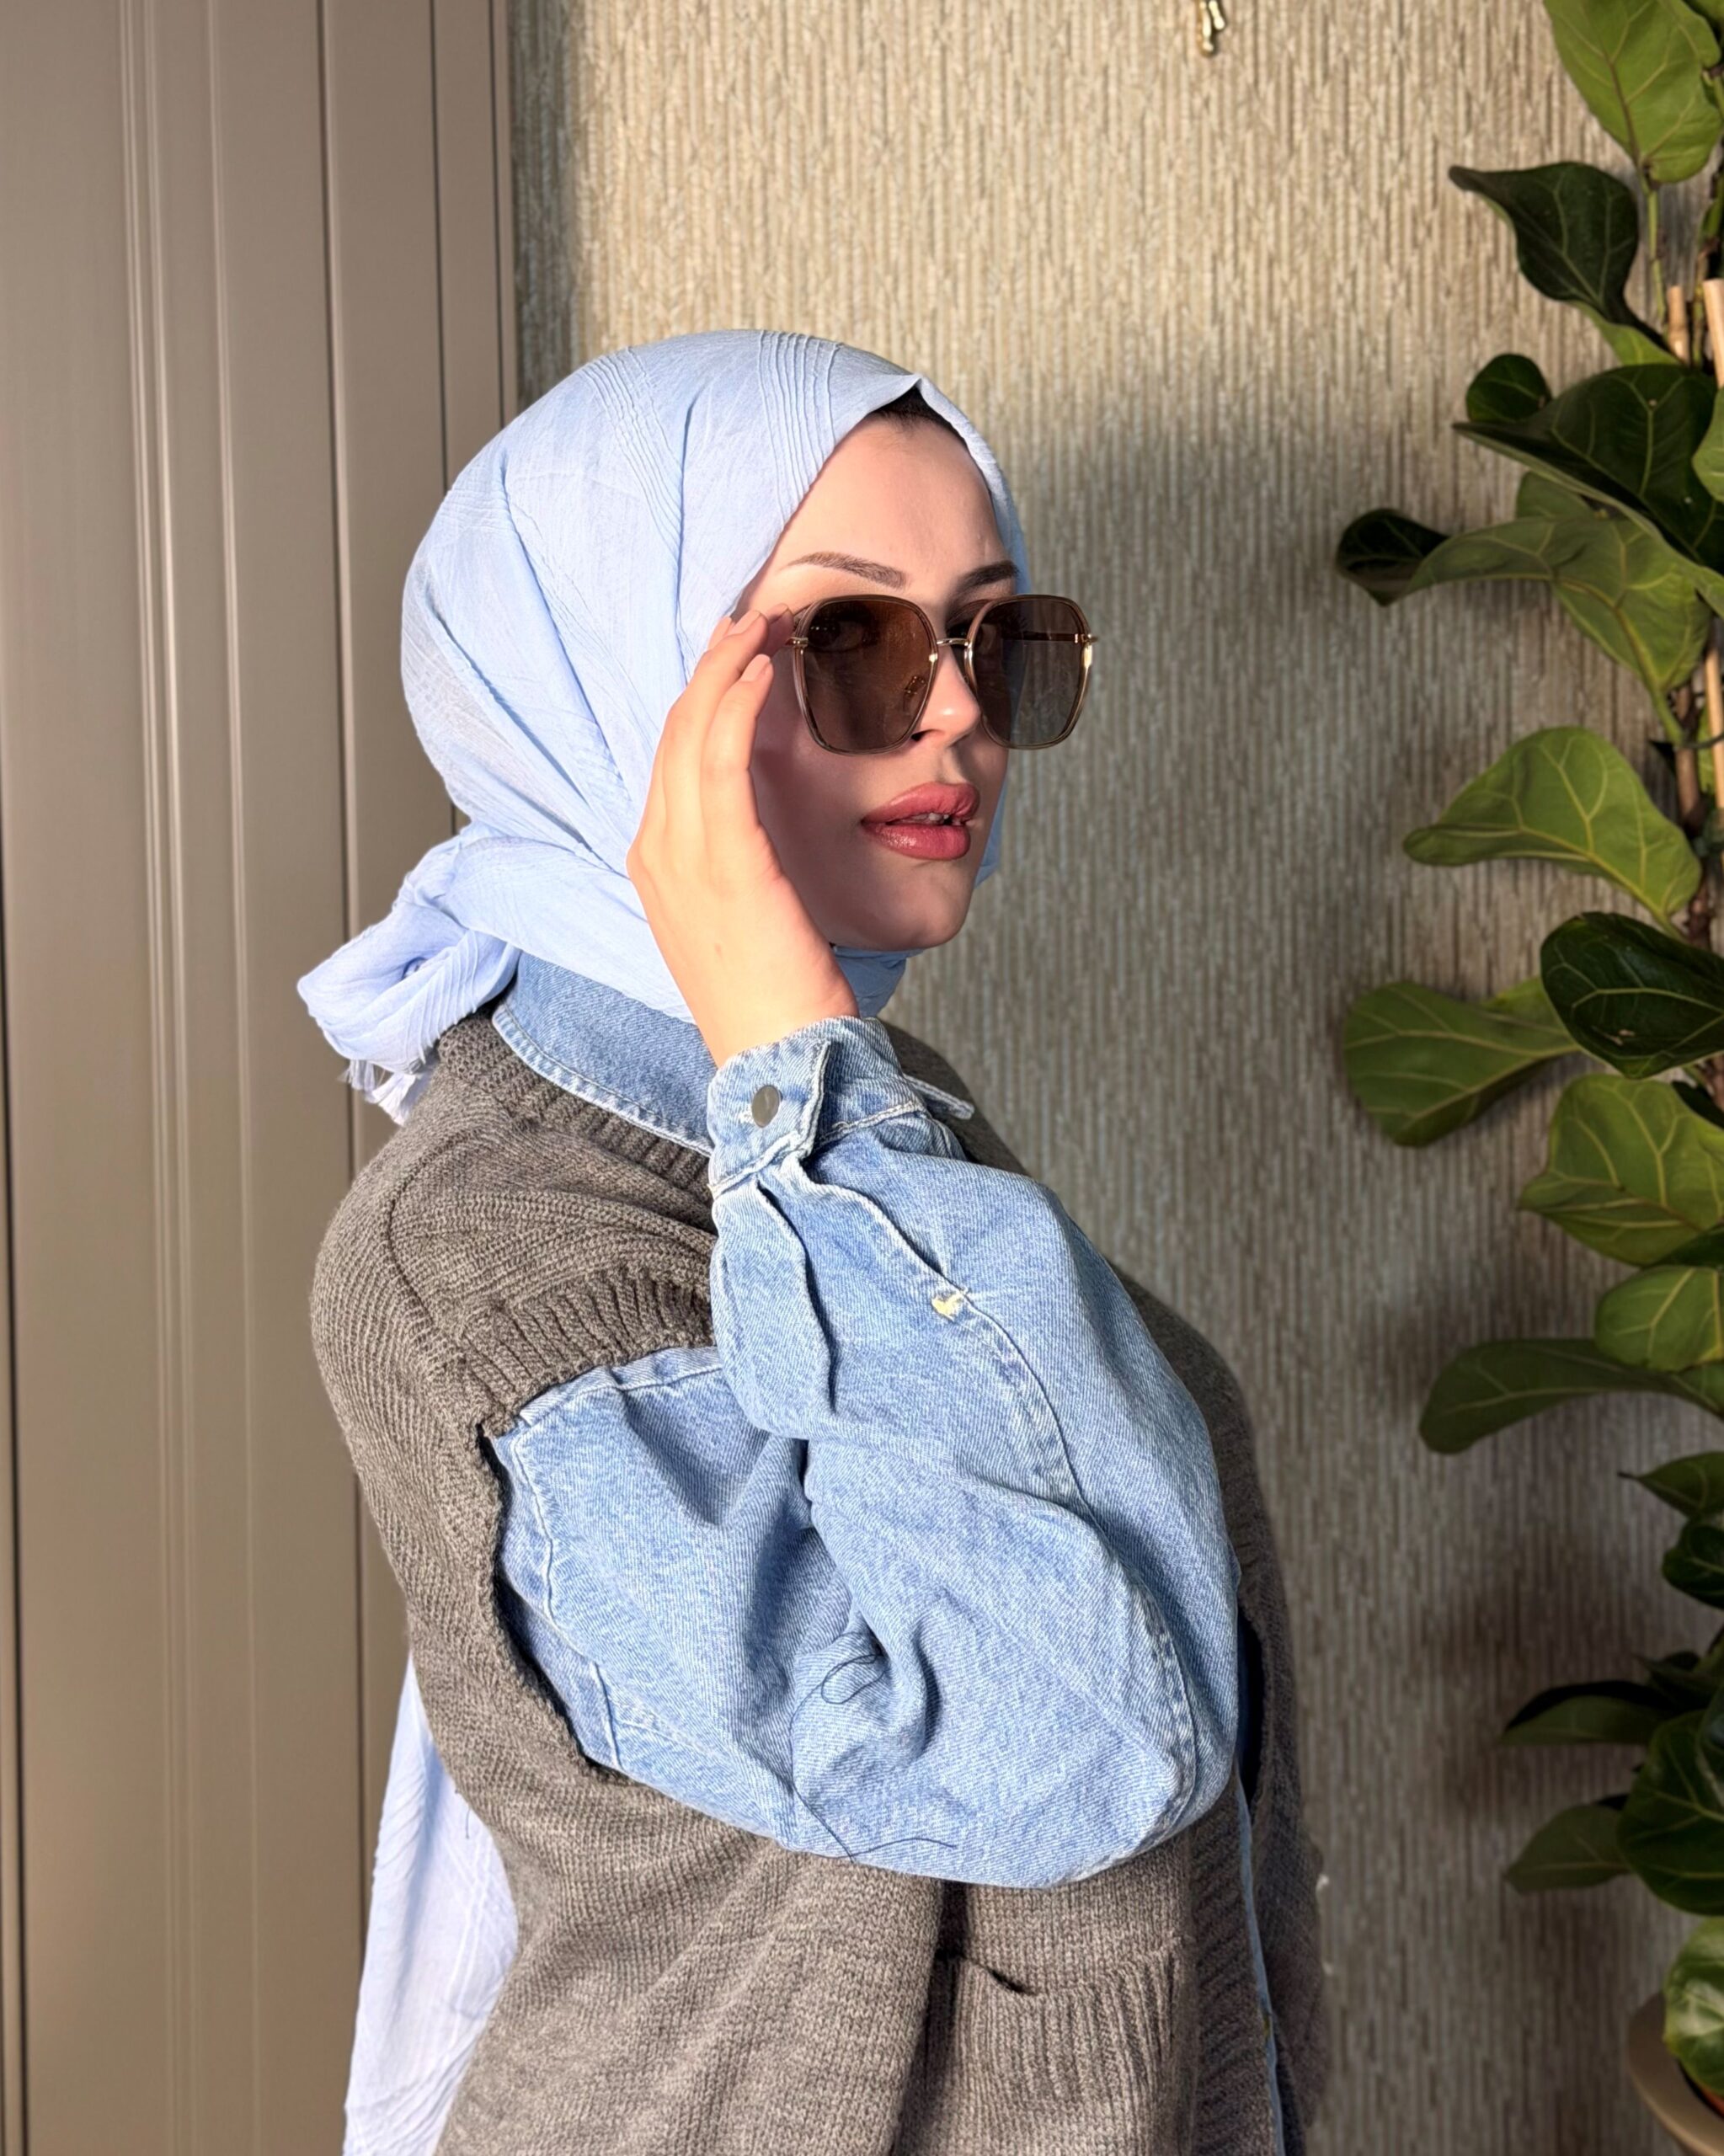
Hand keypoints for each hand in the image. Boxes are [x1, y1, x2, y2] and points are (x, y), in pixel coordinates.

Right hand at [626, 606, 860, 1069]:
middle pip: (673, 729)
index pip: (671, 755)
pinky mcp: (725, 860)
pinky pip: (721, 760)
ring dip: (730, 666)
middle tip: (757, 615)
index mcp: (657, 864)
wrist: (778, 1060)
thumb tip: (765, 830)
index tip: (741, 652)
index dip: (703, 693)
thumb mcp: (742, 919)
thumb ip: (738, 865)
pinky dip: (740, 706)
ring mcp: (682, 856)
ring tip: (768, 623)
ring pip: (691, 731)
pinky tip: (766, 672)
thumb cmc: (774, 996)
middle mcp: (657, 852)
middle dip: (714, 662)